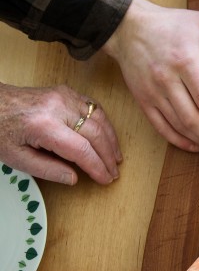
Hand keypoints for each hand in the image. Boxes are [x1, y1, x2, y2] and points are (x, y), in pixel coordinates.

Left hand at [0, 82, 120, 185]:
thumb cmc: (1, 129)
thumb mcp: (17, 158)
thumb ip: (47, 170)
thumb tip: (74, 178)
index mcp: (44, 126)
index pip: (81, 149)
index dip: (97, 166)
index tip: (105, 179)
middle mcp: (58, 107)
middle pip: (95, 132)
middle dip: (108, 155)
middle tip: (113, 172)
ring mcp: (64, 96)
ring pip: (99, 117)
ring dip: (111, 139)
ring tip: (115, 157)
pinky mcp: (66, 92)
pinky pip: (93, 106)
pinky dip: (103, 122)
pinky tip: (106, 136)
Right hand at [102, 0, 198, 154]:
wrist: (128, 27)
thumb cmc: (170, 24)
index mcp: (186, 60)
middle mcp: (167, 79)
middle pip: (191, 118)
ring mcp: (153, 92)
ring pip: (177, 125)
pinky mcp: (142, 100)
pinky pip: (161, 126)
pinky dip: (178, 140)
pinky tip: (194, 146)